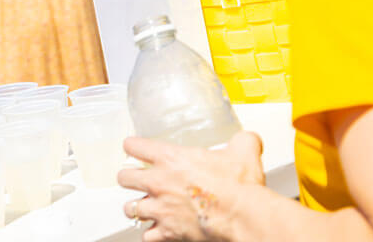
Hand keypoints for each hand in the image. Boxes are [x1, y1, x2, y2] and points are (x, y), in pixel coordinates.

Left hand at [117, 132, 264, 241]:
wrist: (243, 217)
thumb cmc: (238, 186)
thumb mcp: (243, 151)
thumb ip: (242, 141)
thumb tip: (248, 139)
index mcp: (171, 158)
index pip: (135, 147)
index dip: (133, 147)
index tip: (135, 149)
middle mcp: (159, 182)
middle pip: (125, 178)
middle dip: (129, 179)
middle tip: (136, 179)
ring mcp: (161, 208)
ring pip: (131, 208)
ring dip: (137, 207)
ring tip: (144, 206)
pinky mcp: (168, 232)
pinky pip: (147, 236)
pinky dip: (151, 234)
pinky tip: (158, 231)